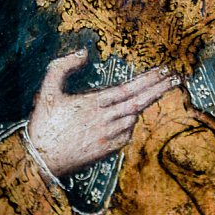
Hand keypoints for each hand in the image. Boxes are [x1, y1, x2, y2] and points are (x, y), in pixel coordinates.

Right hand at [27, 51, 178, 178]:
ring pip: (134, 119)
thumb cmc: (43, 125)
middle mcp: (104, 120)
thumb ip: (62, 66)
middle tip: (175, 78)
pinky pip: (126, 135)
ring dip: (145, 105)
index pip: (128, 89)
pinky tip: (132, 117)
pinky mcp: (105, 151)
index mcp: (93, 104)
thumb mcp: (46, 90)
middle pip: (138, 102)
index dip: (149, 79)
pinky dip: (132, 124)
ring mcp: (106, 137)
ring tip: (156, 91)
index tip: (164, 70)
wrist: (39, 162)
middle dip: (159, 89)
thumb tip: (83, 52)